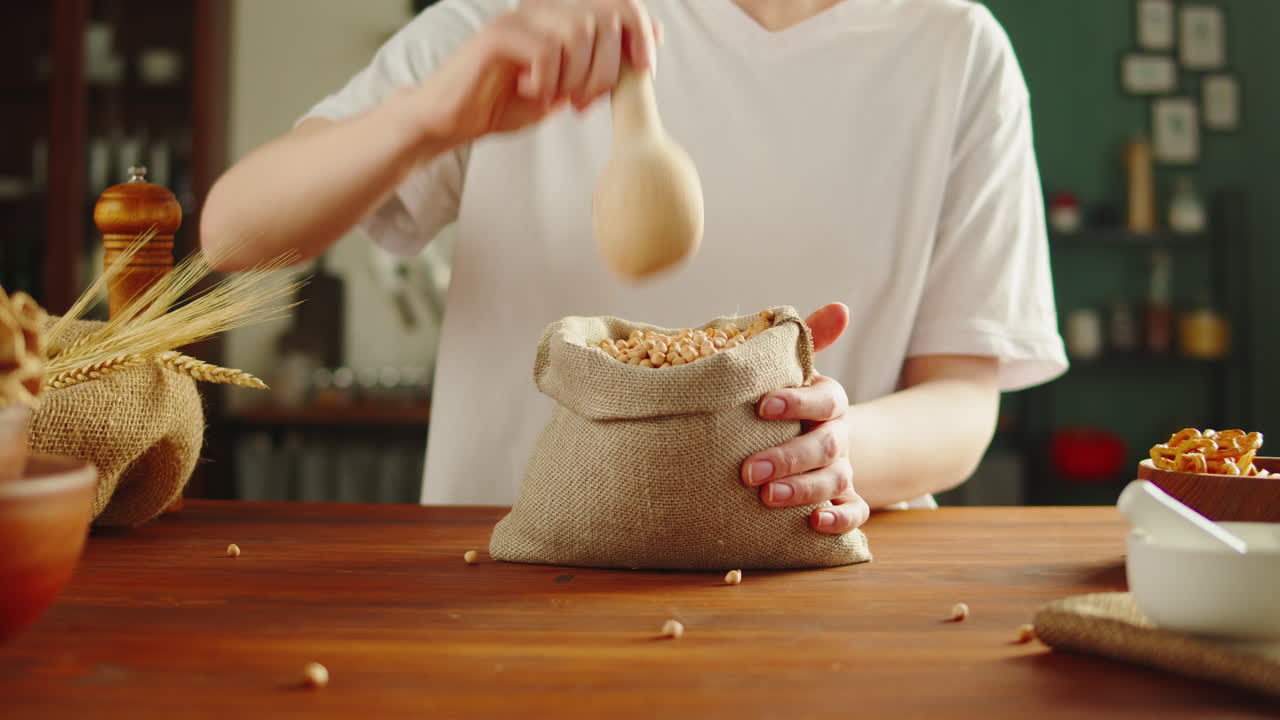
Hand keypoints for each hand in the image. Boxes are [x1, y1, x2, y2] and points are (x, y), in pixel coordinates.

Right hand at [409, 0, 661, 146]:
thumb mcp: (567, 88)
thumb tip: (650, 41)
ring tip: (557, 98)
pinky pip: (546, 51)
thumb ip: (603, 65)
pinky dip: (547, 80)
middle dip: (607, 69)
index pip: (621, 5)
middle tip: (583, 101)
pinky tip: (529, 91)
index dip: (641, 35)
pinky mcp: (497, 35)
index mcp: (562, 17)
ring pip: (579, 33)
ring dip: (577, 77)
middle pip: (606, 19)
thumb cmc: (505, 103)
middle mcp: (543, 9)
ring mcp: (519, 18)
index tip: (643, 70)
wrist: (451, 120)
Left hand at [740, 303, 870, 533]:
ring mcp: (843, 469)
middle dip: (788, 457)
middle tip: (749, 471)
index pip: (826, 397)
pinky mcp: (844, 500)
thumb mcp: (791, 371)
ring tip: (768, 498)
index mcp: (827, 401)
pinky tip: (816, 523)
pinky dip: (840, 520)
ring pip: (835, 479)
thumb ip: (807, 340)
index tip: (763, 406)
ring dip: (804, 489)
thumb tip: (841, 308)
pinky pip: (854, 513)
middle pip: (826, 444)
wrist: (810, 439)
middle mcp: (838, 435)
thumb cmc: (786, 402)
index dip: (798, 402)